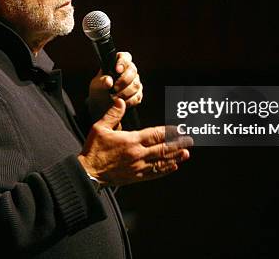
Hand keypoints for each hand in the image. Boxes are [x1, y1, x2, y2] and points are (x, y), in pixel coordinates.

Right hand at [78, 98, 192, 185]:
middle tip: (190, 140)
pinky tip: (173, 167)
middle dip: (177, 144)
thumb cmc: (93, 149)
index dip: (169, 131)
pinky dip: (165, 170)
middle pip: (162, 148)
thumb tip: (121, 101)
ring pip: (161, 162)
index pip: (155, 134)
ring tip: (186, 154)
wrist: (88, 172)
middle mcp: (138, 154)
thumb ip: (113, 114)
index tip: (179, 129)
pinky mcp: (136, 177)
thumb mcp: (100, 127)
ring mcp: (138, 167)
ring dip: (175, 157)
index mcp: (131, 140)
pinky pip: (154, 173)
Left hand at [88, 52, 142, 119]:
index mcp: (118, 63)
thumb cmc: (99, 90)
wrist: (101, 104)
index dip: (123, 62)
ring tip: (115, 97)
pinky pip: (137, 96)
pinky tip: (121, 101)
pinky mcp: (138, 93)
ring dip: (125, 92)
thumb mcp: (96, 85)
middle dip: (124, 81)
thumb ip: (101, 82)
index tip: (117, 70)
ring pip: (136, 84)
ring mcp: (135, 81)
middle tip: (115, 88)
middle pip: (133, 70)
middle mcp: (128, 70)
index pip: (125, 57)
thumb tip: (109, 81)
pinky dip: (129, 101)